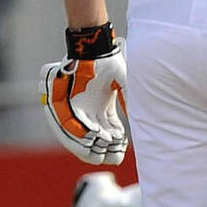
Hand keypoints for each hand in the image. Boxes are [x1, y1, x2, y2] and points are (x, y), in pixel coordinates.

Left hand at [40, 22, 127, 164]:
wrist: (93, 50)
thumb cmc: (109, 64)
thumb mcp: (126, 85)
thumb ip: (132, 103)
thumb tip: (143, 122)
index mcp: (102, 108)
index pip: (109, 132)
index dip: (116, 143)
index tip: (123, 147)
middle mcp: (89, 111)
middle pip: (95, 139)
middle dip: (104, 150)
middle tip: (113, 156)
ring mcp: (75, 109)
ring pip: (80, 136)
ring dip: (90, 146)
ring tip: (101, 154)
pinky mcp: (63, 105)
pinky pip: (67, 126)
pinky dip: (78, 134)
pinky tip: (92, 140)